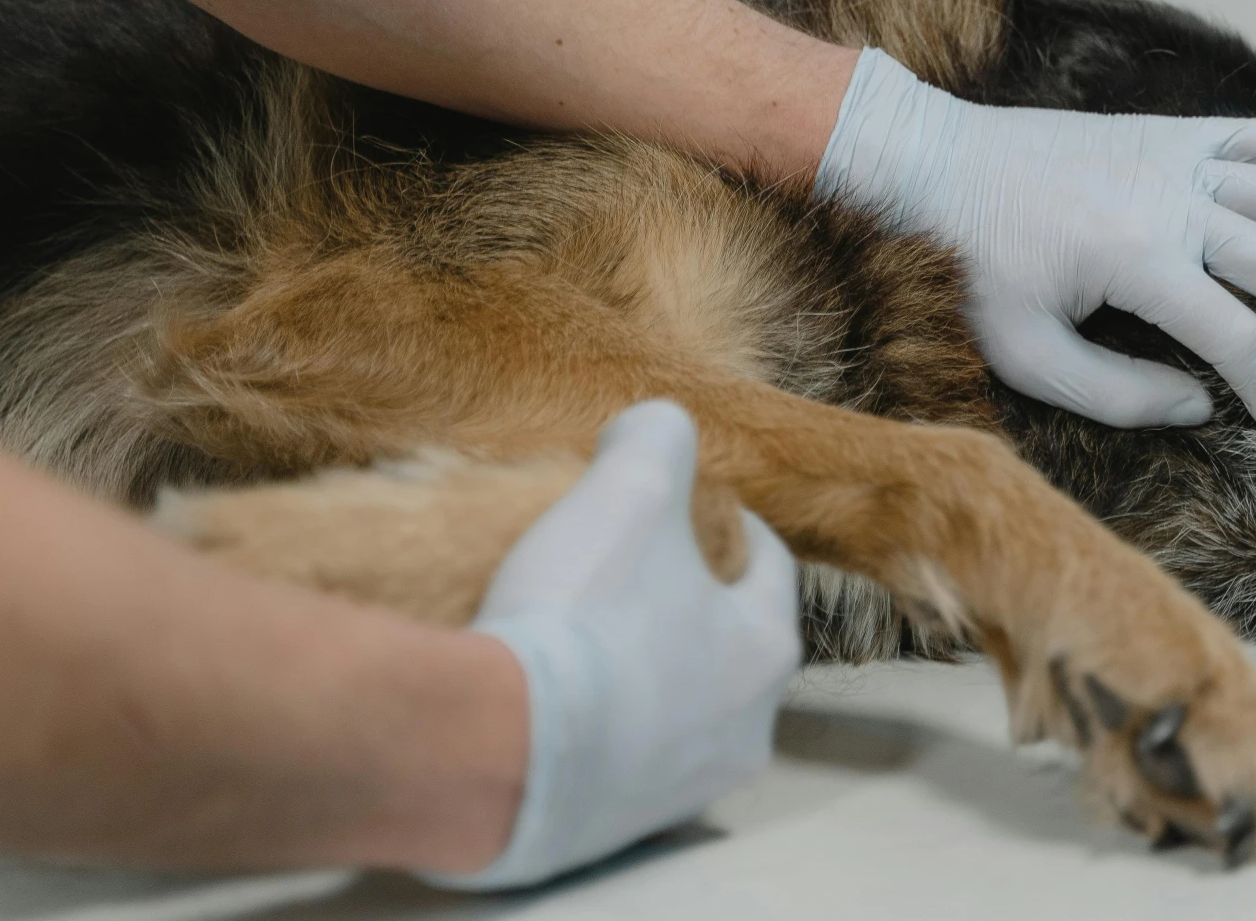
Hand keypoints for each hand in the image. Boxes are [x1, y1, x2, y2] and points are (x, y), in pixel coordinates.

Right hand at [423, 402, 800, 890]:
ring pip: (667, 708)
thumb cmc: (581, 618)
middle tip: (628, 565)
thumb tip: (656, 425)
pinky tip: (541, 692)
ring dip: (634, 668)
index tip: (692, 504)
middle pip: (720, 645)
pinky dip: (585, 722)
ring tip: (579, 625)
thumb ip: (658, 438)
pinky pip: (607, 759)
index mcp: (764, 654)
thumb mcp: (629, 490)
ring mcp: (672, 792)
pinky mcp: (603, 831)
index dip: (729, 525)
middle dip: (681, 602)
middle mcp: (738, 735)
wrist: (488, 751)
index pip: (767, 569)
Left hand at [814, 49, 1255, 439]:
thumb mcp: (1025, 352)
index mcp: (1136, 256)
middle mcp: (1168, 198)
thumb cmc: (968, 266)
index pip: (1233, 334)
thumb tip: (1201, 402)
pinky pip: (1254, 137)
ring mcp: (1171, 155)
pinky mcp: (1164, 133)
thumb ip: (1116, 393)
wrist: (928, 164)